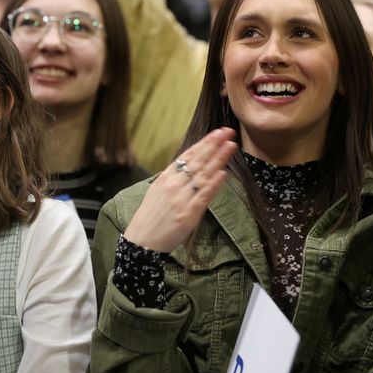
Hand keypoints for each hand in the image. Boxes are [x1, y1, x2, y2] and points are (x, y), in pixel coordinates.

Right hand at [124, 128, 237, 252]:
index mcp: (165, 177)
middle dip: (214, 145)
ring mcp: (181, 198)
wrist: (142, 240)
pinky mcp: (188, 213)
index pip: (187, 155)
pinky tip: (224, 173)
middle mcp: (173, 184)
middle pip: (197, 161)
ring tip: (231, 146)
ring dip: (218, 159)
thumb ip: (173, 180)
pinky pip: (204, 195)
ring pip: (203, 174)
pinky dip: (214, 184)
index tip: (217, 133)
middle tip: (228, 132)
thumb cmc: (150, 217)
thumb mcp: (157, 192)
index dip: (204, 143)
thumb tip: (189, 169)